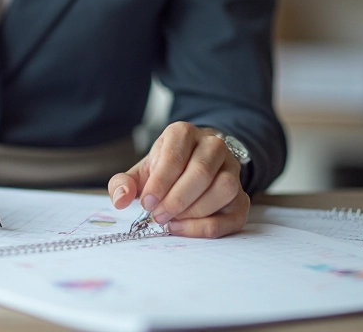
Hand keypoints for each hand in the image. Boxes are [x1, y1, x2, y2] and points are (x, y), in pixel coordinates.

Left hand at [108, 122, 248, 237]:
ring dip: (195, 211)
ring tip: (172, 220)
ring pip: (224, 188)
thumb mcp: (142, 171)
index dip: (160, 183)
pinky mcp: (242, 195)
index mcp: (184, 133)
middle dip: (176, 200)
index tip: (146, 203)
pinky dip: (209, 226)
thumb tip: (120, 199)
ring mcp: (232, 169)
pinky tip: (187, 228)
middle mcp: (213, 145)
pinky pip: (235, 213)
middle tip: (158, 216)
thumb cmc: (165, 171)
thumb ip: (124, 183)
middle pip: (201, 173)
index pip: (175, 156)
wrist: (193, 166)